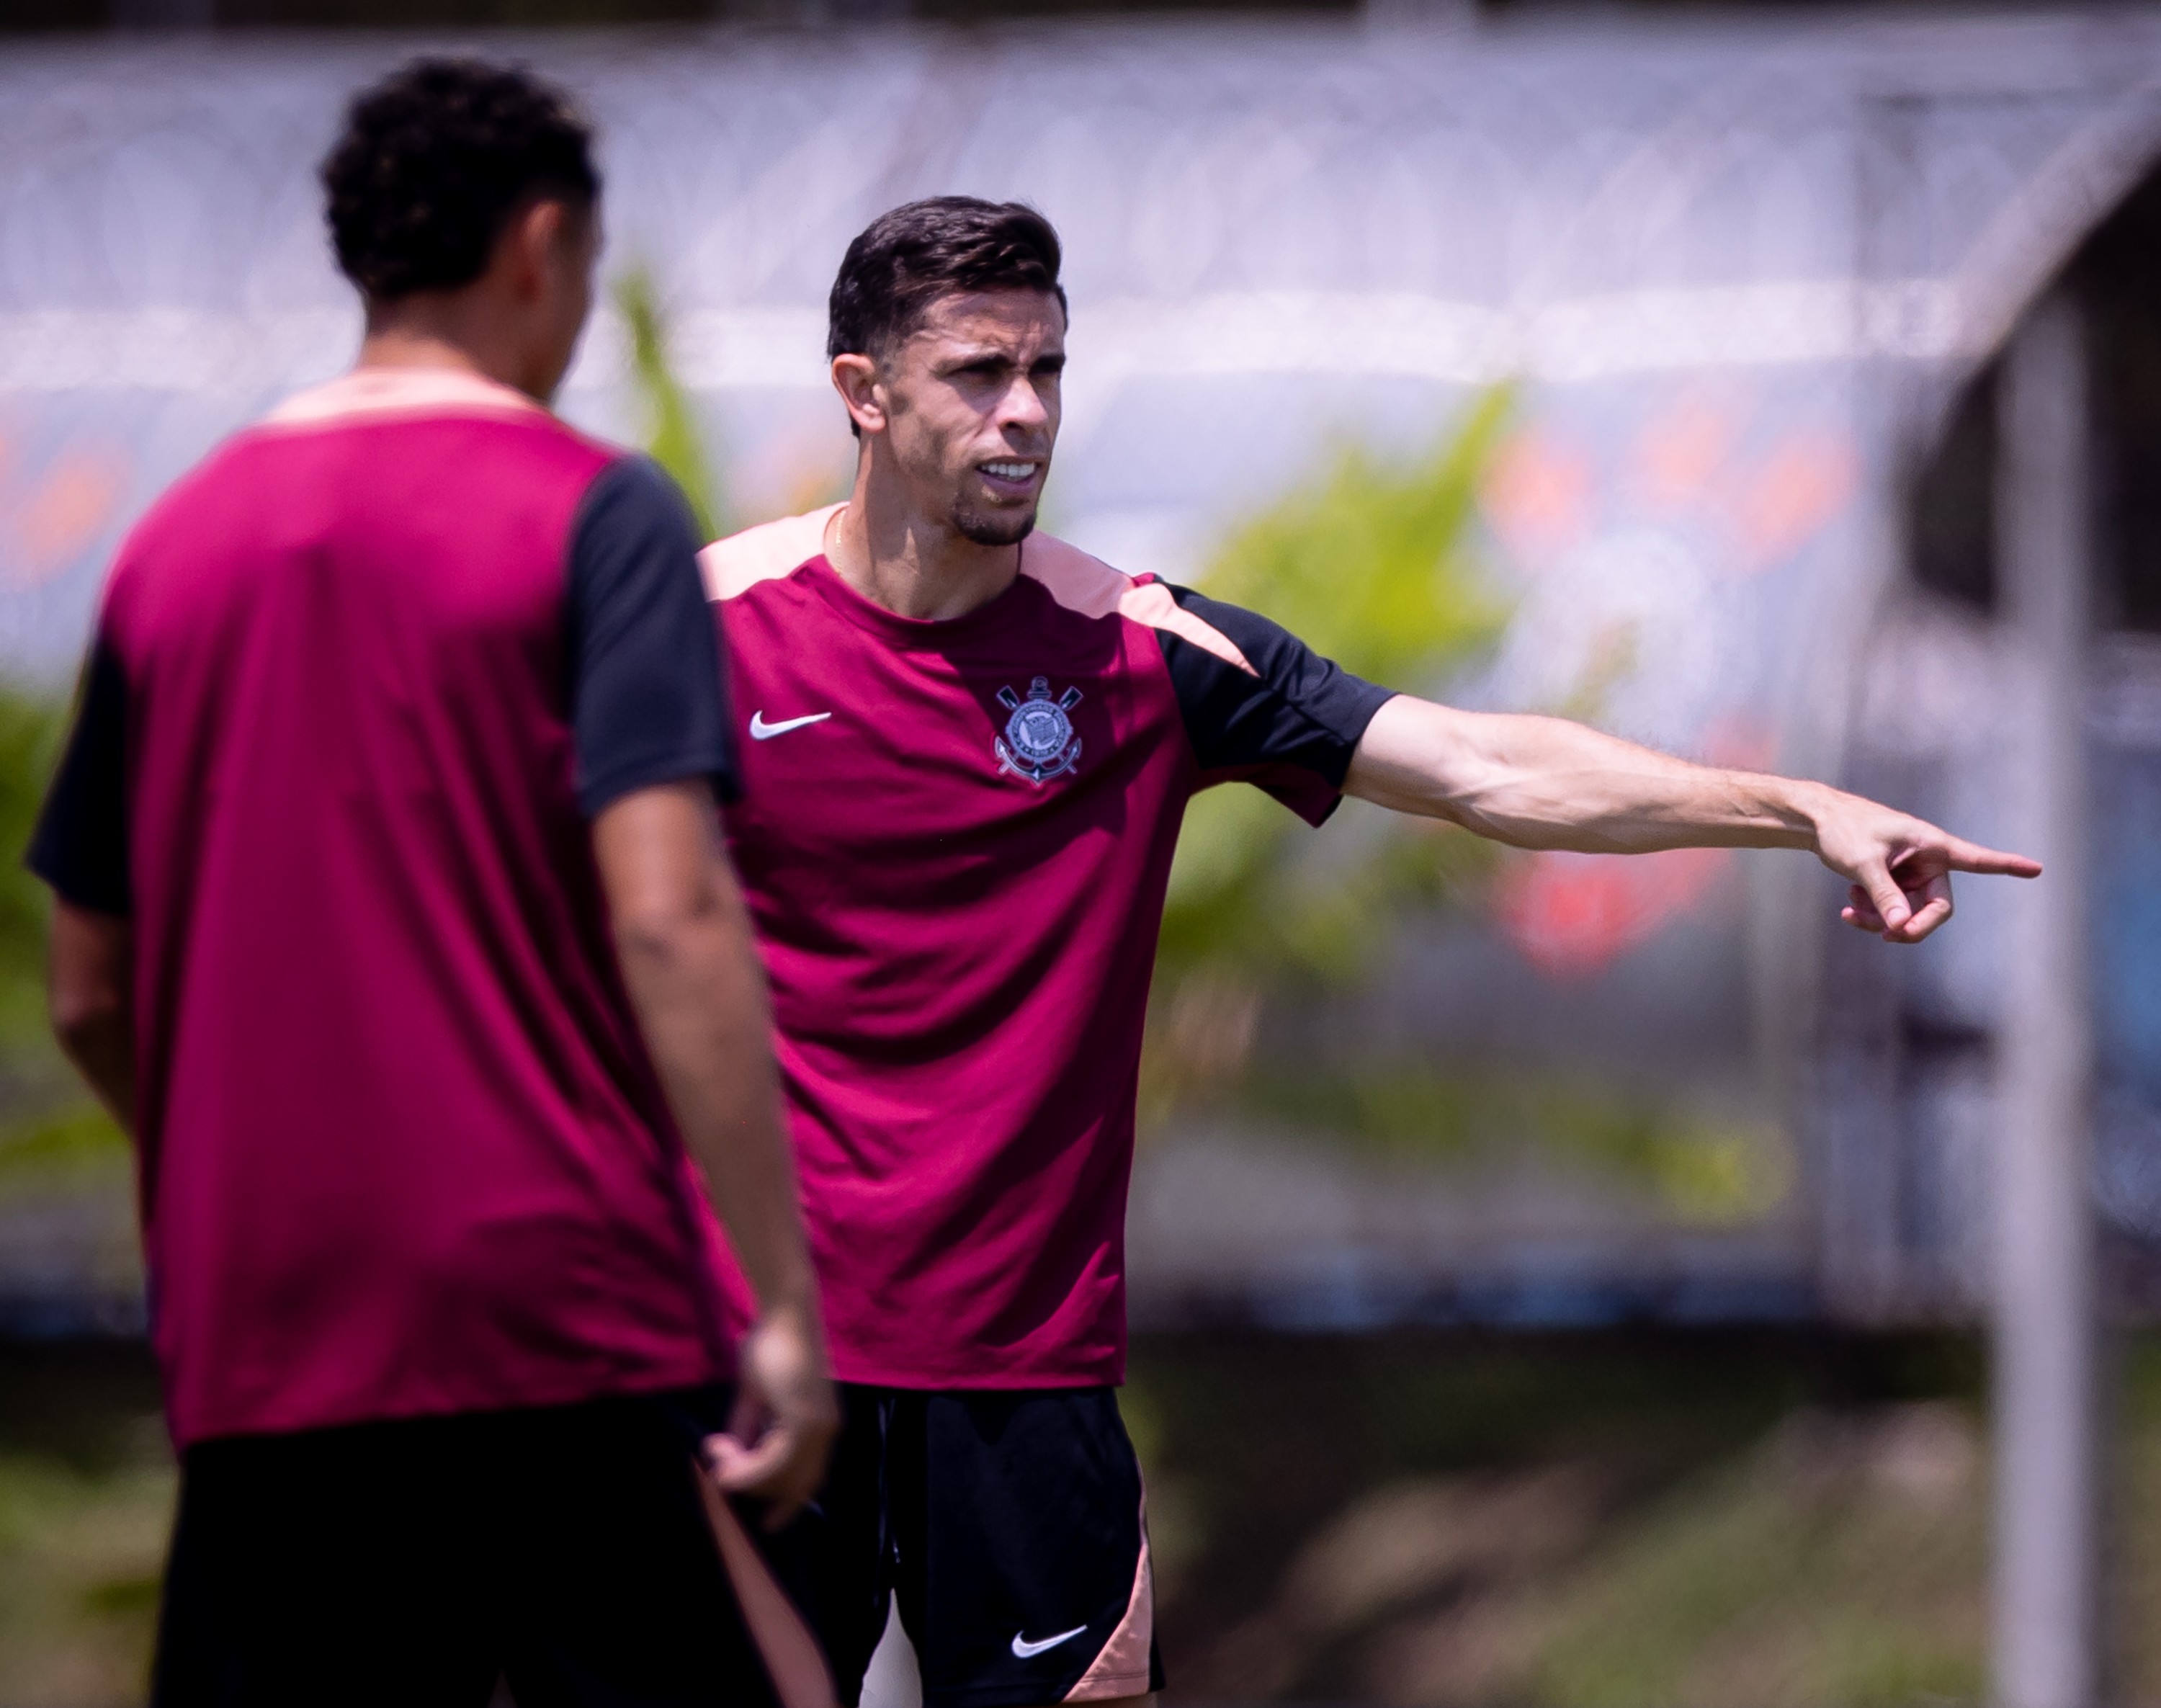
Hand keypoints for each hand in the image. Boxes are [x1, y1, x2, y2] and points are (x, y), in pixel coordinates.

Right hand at [701, 1299, 838, 1528]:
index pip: (808, 1480)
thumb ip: (749, 1427)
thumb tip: (731, 1455)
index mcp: (821, 1426)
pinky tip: (719, 1451)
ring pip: (778, 1478)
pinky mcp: (803, 1421)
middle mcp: (826, 1432)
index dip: (789, 1504)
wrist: (783, 1313)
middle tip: (718, 1465)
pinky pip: (772, 1463)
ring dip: (742, 1475)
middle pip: (792, 1487)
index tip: (770, 1524)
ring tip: (715, 1451)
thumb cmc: (771, 1345)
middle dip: (753, 1488)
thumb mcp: (756, 1396)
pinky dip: (744, 1466)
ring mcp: (817, 1428)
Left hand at [1811, 790, 2041, 943]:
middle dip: (1912, 925)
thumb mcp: (1863, 864)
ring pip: (1909, 914)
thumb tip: (1903, 927)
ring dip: (1882, 920)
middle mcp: (1927, 860)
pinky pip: (1893, 910)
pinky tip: (1849, 903)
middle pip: (1937, 908)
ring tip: (1850, 910)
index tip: (2037, 868)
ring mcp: (1911, 873)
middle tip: (1887, 937)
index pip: (1977, 858)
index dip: (2007, 865)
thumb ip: (1884, 896)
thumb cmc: (1844, 830)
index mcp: (1932, 845)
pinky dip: (1872, 913)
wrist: (1818, 822)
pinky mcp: (1894, 882)